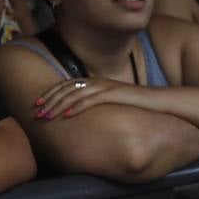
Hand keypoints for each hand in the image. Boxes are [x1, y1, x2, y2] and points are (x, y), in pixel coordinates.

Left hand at [34, 76, 159, 120]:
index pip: (67, 85)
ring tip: (46, 115)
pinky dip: (77, 107)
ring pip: (75, 94)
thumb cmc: (137, 106)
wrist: (163, 102)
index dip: (51, 94)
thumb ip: (97, 105)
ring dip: (58, 105)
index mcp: (96, 83)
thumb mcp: (112, 104)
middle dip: (49, 99)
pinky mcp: (115, 94)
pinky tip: (67, 115)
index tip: (37, 104)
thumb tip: (80, 116)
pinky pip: (92, 100)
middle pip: (66, 88)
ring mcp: (106, 87)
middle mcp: (98, 82)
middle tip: (36, 111)